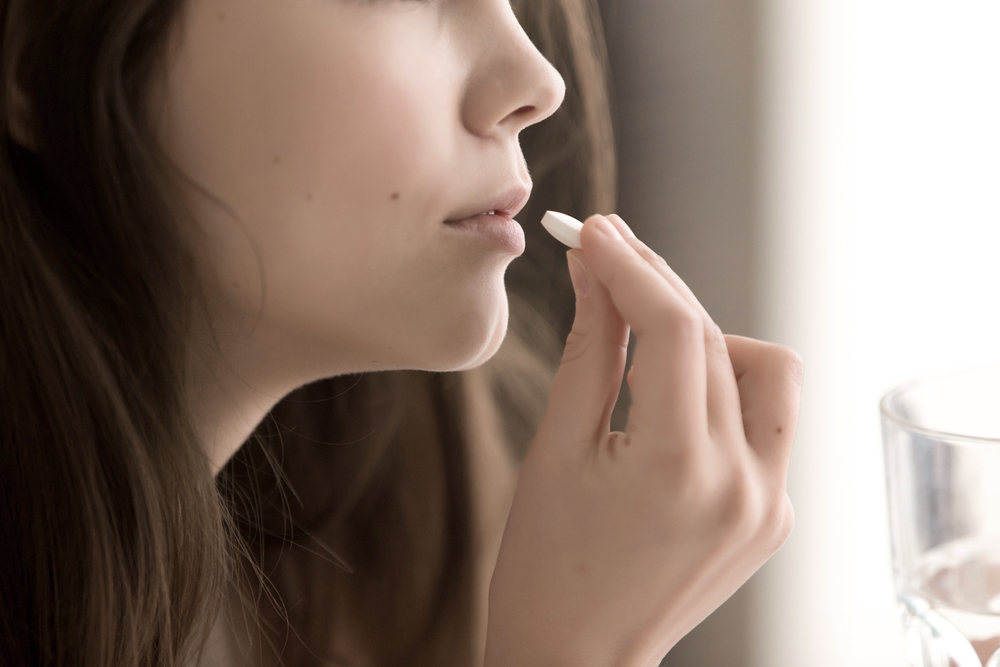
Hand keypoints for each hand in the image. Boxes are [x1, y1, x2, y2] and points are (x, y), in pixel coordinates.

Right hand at [485, 214, 802, 666]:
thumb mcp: (556, 447)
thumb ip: (590, 347)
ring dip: (707, 338)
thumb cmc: (545, 565)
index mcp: (679, 470)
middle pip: (717, 339)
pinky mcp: (774, 515)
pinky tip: (668, 400)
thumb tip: (595, 269)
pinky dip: (721, 391)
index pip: (676, 330)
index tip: (595, 233)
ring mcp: (769, 504)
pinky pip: (764, 421)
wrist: (576, 655)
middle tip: (605, 256)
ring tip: (643, 345)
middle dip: (659, 288)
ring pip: (764, 371)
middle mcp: (744, 486)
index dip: (632, 268)